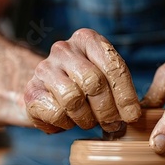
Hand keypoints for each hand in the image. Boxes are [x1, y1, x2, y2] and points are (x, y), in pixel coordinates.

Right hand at [24, 28, 140, 133]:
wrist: (47, 93)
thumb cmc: (84, 87)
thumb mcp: (106, 79)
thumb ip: (121, 90)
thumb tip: (133, 116)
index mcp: (87, 39)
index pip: (112, 65)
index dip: (125, 95)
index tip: (133, 116)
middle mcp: (63, 48)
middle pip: (93, 82)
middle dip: (107, 110)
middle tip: (113, 124)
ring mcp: (44, 68)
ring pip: (73, 99)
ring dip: (87, 119)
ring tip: (90, 122)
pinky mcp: (31, 91)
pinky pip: (56, 113)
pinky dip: (67, 124)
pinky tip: (69, 121)